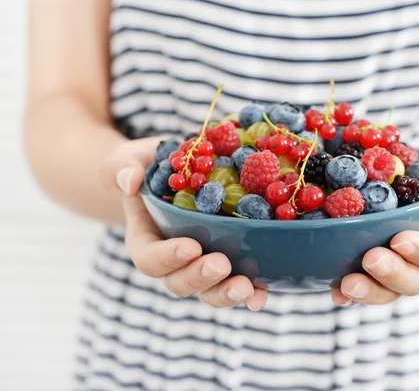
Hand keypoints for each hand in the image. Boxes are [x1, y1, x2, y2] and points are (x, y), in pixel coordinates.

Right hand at [100, 137, 266, 310]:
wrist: (183, 171)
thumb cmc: (153, 166)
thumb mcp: (132, 159)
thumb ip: (122, 166)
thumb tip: (128, 181)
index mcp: (146, 241)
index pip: (150, 259)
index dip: (168, 258)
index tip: (191, 247)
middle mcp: (173, 262)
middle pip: (181, 283)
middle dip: (201, 278)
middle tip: (221, 264)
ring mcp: (202, 267)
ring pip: (210, 291)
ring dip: (227, 293)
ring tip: (246, 288)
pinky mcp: (230, 265)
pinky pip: (239, 286)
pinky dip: (252, 294)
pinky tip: (262, 294)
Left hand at [332, 144, 418, 305]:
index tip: (400, 239)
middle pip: (416, 280)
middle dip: (393, 275)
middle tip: (371, 260)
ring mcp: (402, 266)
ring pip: (389, 289)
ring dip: (369, 290)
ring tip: (347, 285)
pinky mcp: (376, 264)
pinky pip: (366, 283)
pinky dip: (349, 292)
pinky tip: (334, 291)